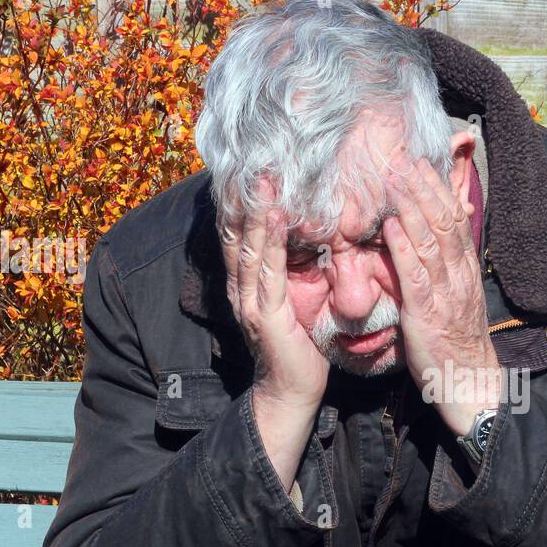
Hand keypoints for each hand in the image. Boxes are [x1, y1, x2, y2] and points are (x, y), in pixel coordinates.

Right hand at [219, 175, 328, 410]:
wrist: (291, 393)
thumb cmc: (300, 348)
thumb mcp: (296, 302)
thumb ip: (293, 273)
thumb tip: (309, 239)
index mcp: (246, 283)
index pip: (239, 232)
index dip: (241, 198)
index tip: (251, 164)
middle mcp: (240, 288)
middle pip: (237, 230)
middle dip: (244, 192)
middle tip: (255, 153)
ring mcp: (248, 301)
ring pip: (248, 244)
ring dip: (255, 206)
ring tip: (264, 172)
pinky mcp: (264, 315)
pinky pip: (266, 271)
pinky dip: (269, 240)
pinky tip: (274, 215)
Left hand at [381, 155, 502, 436]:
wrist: (468, 381)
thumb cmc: (457, 342)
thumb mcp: (457, 298)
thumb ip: (447, 269)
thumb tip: (435, 242)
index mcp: (465, 270)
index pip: (456, 220)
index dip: (440, 189)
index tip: (423, 164)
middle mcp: (459, 275)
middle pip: (444, 221)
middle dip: (423, 188)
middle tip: (403, 159)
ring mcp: (445, 292)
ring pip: (431, 240)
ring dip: (411, 207)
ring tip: (394, 180)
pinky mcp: (427, 313)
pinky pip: (415, 275)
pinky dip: (404, 248)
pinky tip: (391, 227)